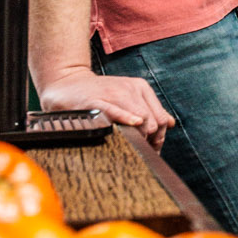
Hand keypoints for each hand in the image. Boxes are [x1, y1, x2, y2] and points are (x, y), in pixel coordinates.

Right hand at [38, 64, 175, 150]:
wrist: (66, 84)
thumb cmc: (99, 94)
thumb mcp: (127, 96)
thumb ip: (149, 109)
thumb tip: (171, 123)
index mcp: (140, 88)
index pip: (161, 118)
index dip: (159, 138)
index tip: (152, 150)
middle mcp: (130, 89)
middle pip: (153, 122)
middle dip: (150, 142)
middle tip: (142, 154)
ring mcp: (113, 94)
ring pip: (140, 118)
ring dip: (140, 138)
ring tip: (132, 149)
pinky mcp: (96, 102)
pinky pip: (115, 112)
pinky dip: (126, 119)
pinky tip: (131, 126)